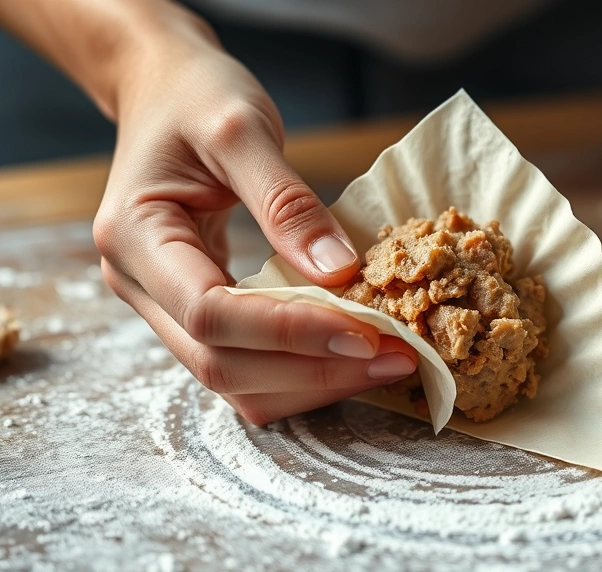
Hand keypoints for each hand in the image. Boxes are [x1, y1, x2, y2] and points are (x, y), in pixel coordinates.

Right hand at [93, 18, 417, 424]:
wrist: (165, 92)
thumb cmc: (197, 98)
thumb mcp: (242, 129)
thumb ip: (287, 202)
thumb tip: (339, 274)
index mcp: (137, 236)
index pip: (210, 313)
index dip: (290, 333)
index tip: (367, 334)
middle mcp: (139, 285)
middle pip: (221, 365)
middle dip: (314, 371)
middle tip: (397, 358)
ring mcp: (164, 305)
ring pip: (235, 382)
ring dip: (313, 382)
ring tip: (388, 363)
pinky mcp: (198, 312)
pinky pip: (247, 365)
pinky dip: (301, 371)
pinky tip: (353, 356)